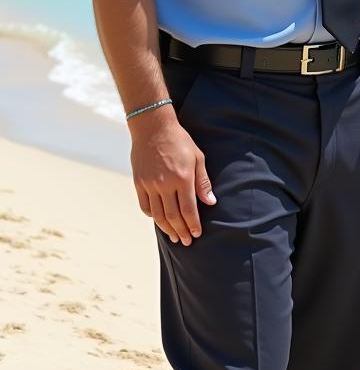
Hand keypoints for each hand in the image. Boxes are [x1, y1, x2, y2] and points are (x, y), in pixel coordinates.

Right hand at [129, 107, 215, 244]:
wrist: (153, 128)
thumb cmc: (180, 141)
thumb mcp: (197, 157)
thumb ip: (203, 182)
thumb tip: (211, 202)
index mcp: (182, 178)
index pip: (188, 209)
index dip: (193, 224)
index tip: (197, 234)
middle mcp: (165, 184)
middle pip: (173, 216)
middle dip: (181, 231)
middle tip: (187, 241)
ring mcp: (150, 185)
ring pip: (158, 215)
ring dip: (167, 228)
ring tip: (175, 237)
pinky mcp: (139, 183)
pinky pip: (145, 206)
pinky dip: (153, 216)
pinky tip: (160, 221)